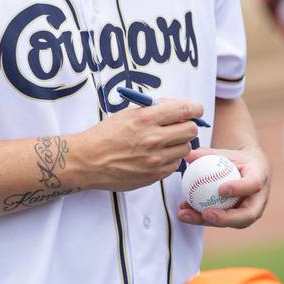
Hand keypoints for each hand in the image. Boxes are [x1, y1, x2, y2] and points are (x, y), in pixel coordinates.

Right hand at [75, 100, 202, 191]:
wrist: (88, 161)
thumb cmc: (106, 135)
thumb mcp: (128, 114)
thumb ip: (153, 110)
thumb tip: (176, 108)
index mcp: (146, 118)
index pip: (186, 109)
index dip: (195, 108)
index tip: (194, 109)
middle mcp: (153, 138)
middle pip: (191, 130)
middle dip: (187, 126)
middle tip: (178, 127)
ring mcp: (155, 159)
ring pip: (186, 148)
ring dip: (179, 144)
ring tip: (164, 143)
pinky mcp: (154, 175)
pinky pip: (175, 165)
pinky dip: (170, 159)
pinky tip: (157, 155)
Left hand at [177, 144, 269, 228]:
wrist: (247, 170)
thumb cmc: (234, 158)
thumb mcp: (224, 153)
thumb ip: (206, 154)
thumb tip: (187, 155)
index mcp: (259, 176)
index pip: (253, 184)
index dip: (239, 189)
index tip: (221, 190)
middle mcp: (259, 199)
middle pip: (247, 215)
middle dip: (227, 218)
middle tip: (206, 213)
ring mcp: (250, 212)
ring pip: (232, 222)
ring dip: (207, 221)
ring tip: (185, 214)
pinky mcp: (238, 219)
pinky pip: (220, 221)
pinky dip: (201, 218)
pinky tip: (182, 211)